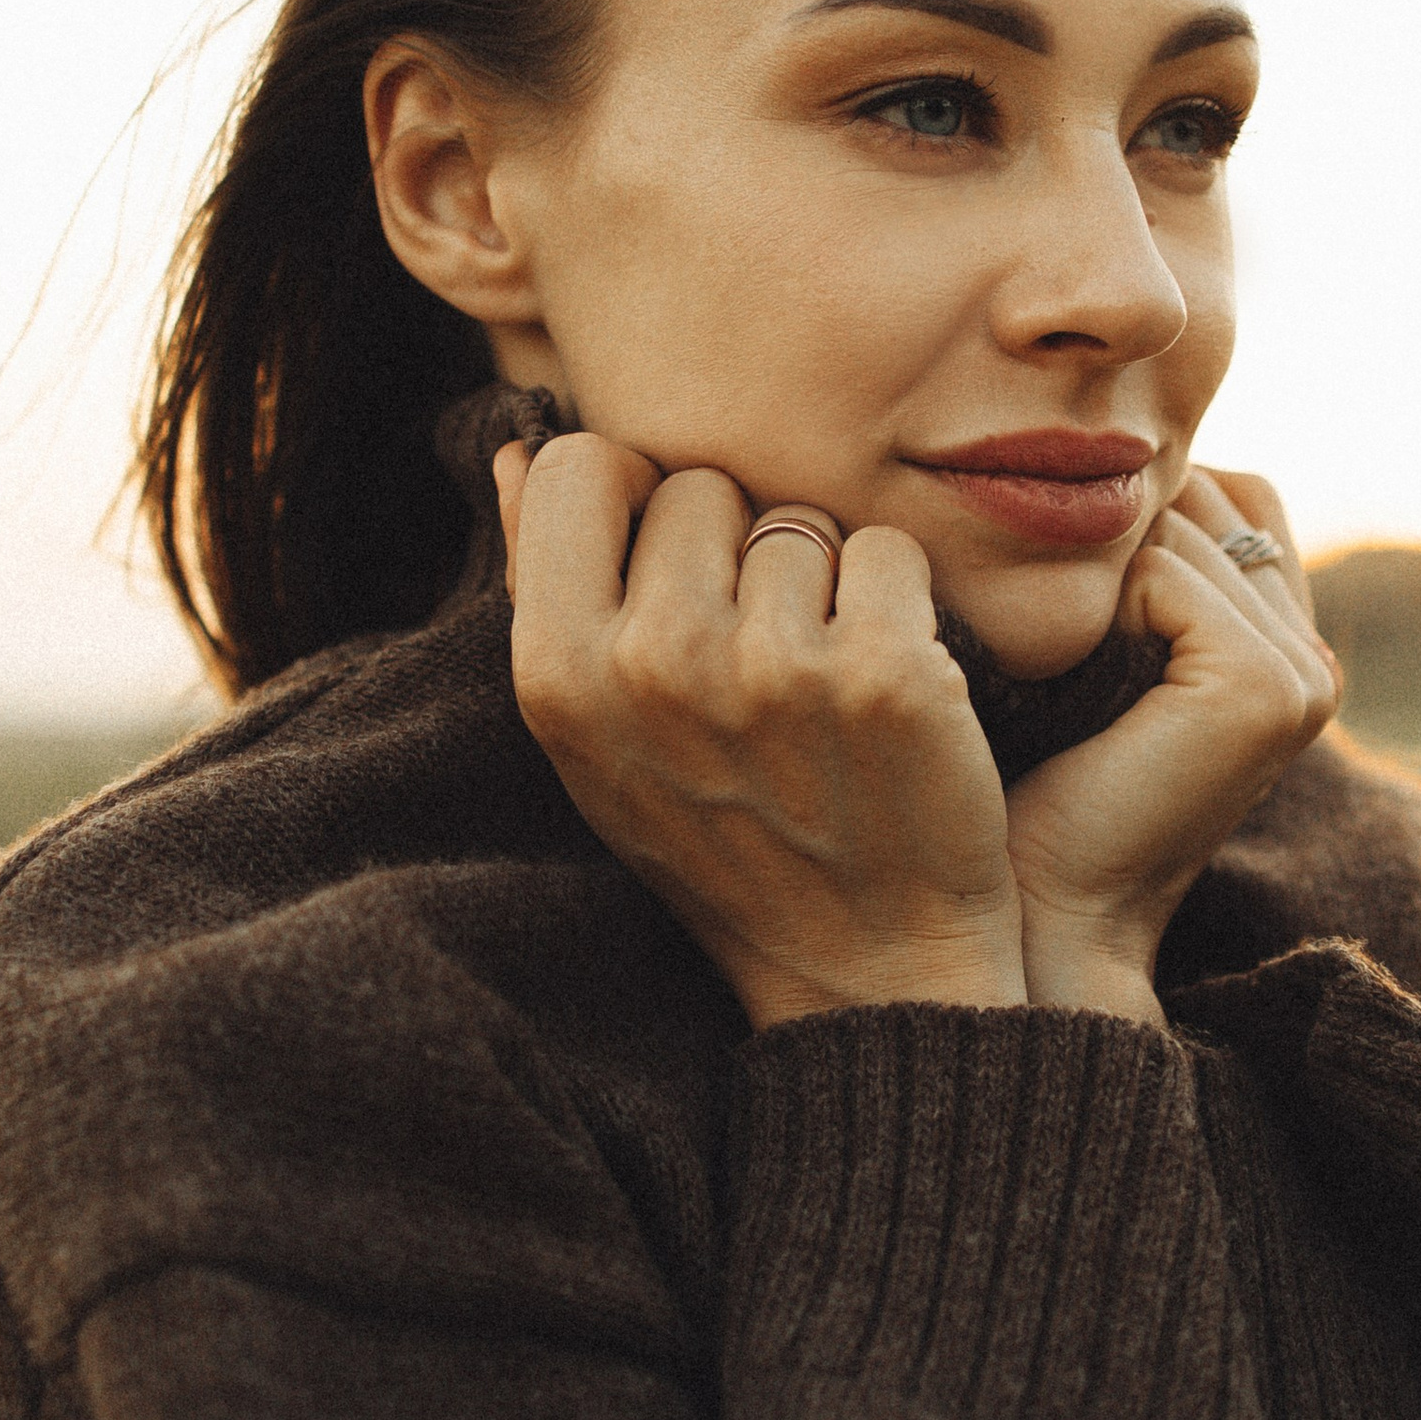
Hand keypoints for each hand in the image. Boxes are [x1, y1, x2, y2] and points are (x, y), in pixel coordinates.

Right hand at [497, 440, 1026, 1031]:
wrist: (866, 970)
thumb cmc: (724, 842)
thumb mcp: (599, 741)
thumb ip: (548, 590)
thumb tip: (519, 448)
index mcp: (557, 676)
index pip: (584, 465)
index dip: (637, 499)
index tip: (674, 570)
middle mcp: (654, 665)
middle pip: (703, 486)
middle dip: (737, 551)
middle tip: (758, 668)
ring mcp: (772, 669)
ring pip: (800, 520)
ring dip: (823, 587)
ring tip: (820, 696)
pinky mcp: (887, 673)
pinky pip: (887, 553)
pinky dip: (901, 609)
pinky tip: (885, 696)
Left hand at [1002, 469, 1342, 1024]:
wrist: (1039, 912)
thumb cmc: (1034, 788)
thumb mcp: (1093, 656)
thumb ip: (1133, 566)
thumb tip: (1099, 453)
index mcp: (1288, 648)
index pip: (1227, 494)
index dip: (1133, 518)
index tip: (1053, 588)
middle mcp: (1312, 658)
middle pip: (1206, 493)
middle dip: (1110, 527)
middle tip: (1038, 617)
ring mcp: (1299, 673)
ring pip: (1177, 524)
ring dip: (1090, 570)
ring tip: (1044, 652)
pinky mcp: (1262, 685)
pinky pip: (1164, 569)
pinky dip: (1097, 607)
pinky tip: (1069, 682)